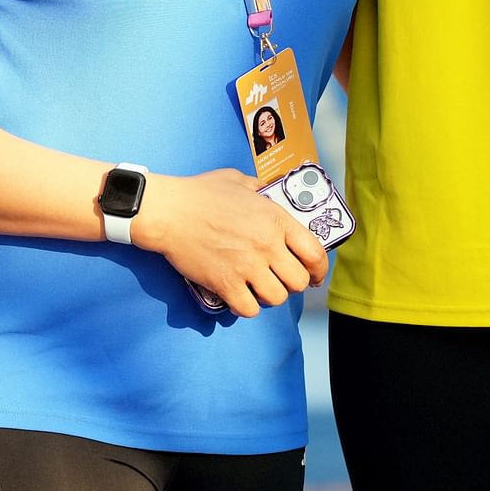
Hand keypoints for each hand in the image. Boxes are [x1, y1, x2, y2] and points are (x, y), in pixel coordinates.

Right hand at [132, 169, 328, 317]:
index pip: (315, 253)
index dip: (320, 269)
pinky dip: (247, 307)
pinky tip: (240, 296)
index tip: (317, 274)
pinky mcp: (225, 284)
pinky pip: (249, 309)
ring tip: (260, 287)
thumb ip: (260, 188)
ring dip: (271, 296)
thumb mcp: (239, 181)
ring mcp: (246, 267)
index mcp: (275, 220)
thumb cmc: (201, 194)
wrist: (169, 212)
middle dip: (294, 283)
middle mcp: (266, 246)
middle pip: (299, 281)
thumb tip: (269, 191)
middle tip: (283, 279)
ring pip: (277, 298)